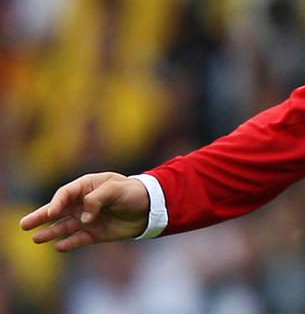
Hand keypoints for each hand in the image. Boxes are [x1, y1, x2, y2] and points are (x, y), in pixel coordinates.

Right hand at [19, 172, 150, 251]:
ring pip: (65, 226)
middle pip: (58, 211)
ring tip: (36, 238)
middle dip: (41, 216)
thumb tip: (84, 217)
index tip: (51, 212)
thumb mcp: (117, 189)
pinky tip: (59, 246)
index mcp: (87, 186)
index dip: (56, 203)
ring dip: (51, 232)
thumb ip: (97, 199)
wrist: (152, 207)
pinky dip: (70, 243)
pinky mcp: (95, 233)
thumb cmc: (134, 192)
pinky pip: (79, 239)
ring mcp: (88, 219)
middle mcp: (84, 203)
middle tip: (23, 224)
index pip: (65, 194)